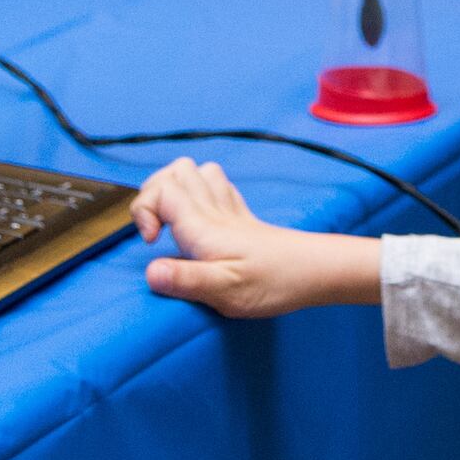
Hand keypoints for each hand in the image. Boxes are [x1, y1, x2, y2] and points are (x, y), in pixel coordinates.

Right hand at [132, 158, 380, 316]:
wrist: (315, 272)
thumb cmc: (275, 282)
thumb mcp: (225, 290)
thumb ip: (186, 280)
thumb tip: (151, 272)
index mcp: (204, 227)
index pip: (161, 190)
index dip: (144, 209)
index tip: (152, 241)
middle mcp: (214, 212)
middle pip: (177, 170)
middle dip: (155, 191)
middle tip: (157, 227)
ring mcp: (230, 211)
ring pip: (197, 171)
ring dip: (178, 187)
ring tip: (173, 220)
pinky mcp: (242, 217)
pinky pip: (218, 185)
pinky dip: (202, 191)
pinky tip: (202, 216)